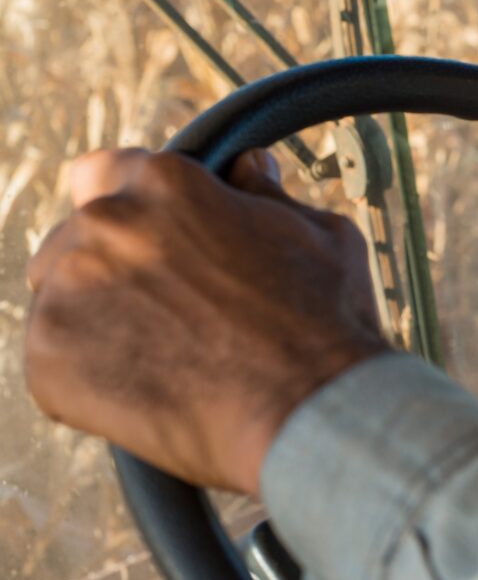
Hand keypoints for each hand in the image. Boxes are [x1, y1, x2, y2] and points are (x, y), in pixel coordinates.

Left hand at [25, 149, 389, 493]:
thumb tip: (250, 167)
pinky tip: (151, 388)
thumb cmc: (326, 322)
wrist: (311, 412)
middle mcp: (105, 226)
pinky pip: (53, 360)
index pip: (105, 171)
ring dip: (98, 316)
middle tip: (171, 309)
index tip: (158, 239)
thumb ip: (269, 194)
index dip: (135, 207)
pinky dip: (90, 376)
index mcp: (165, 183)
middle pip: (76, 237)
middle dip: (113, 265)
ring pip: (60, 297)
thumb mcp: (321, 232)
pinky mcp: (50, 361)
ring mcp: (70, 293)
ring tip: (165, 354)